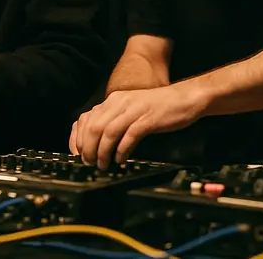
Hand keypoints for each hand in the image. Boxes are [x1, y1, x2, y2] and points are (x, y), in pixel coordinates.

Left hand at [69, 84, 201, 168]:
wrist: (184, 98)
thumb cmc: (157, 107)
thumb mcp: (130, 109)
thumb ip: (114, 119)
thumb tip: (97, 140)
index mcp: (114, 100)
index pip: (86, 118)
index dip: (78, 139)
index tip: (78, 154)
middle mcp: (120, 102)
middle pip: (94, 127)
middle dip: (88, 148)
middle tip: (89, 163)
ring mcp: (134, 110)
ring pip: (108, 132)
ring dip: (102, 152)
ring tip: (103, 165)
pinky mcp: (148, 119)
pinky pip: (129, 136)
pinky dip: (122, 150)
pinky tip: (121, 160)